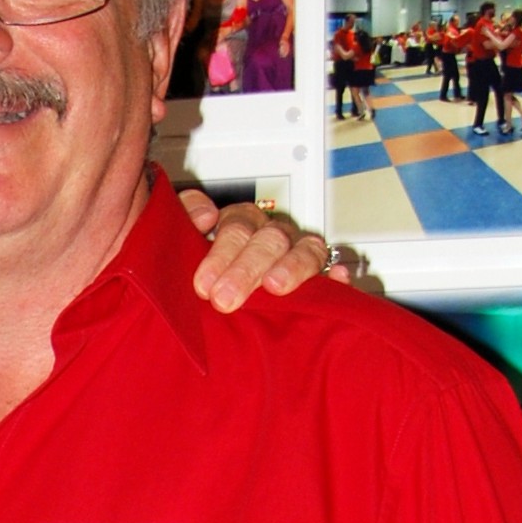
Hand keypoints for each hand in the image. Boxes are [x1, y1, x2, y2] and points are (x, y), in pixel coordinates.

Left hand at [176, 188, 355, 311]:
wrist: (223, 307)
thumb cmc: (207, 278)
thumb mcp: (182, 246)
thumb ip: (184, 219)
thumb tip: (205, 216)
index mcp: (241, 225)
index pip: (237, 224)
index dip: (222, 250)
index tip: (203, 284)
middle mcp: (272, 236)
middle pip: (268, 239)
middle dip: (246, 268)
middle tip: (224, 298)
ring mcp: (300, 254)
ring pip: (305, 249)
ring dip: (291, 266)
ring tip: (274, 286)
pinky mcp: (323, 279)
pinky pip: (335, 273)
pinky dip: (338, 276)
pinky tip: (338, 279)